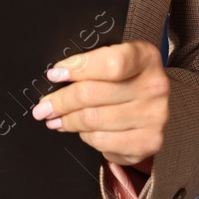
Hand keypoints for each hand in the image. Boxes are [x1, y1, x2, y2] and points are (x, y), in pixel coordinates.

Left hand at [30, 40, 167, 167]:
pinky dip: (86, 137)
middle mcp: (154, 86)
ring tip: (57, 119)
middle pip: (93, 94)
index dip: (78, 68)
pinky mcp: (149, 142)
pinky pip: (103, 142)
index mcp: (145, 57)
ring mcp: (155, 116)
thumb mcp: (114, 58)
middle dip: (61, 101)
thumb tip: (57, 76)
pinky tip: (82, 131)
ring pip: (94, 120)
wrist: (152, 103)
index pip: (110, 63)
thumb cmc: (126, 78)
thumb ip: (91, 63)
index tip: (54, 75)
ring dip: (68, 121)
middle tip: (43, 107)